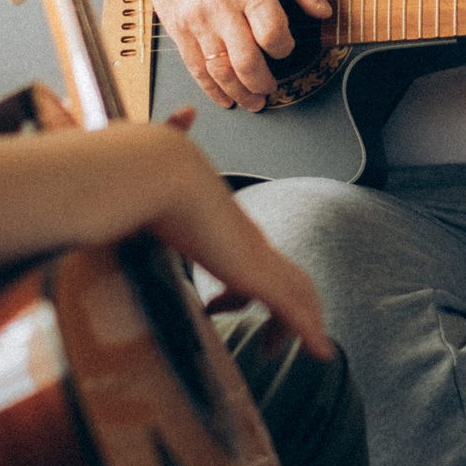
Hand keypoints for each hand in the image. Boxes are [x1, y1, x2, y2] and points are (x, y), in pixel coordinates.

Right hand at [139, 124, 332, 356]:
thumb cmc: (146, 171)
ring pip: (296, 294)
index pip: (251, 256)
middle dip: (283, 306)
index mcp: (226, 221)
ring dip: (299, 325)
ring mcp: (254, 254)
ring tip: (289, 351)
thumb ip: (172, 141)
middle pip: (285, 274)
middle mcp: (246, 236)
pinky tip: (319, 353)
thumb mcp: (161, 166)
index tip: (217, 306)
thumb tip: (185, 113)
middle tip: (266, 341)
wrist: (155, 169)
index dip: (241, 286)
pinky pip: (292, 309)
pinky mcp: (255, 273)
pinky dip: (309, 331)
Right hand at [146, 0, 331, 112]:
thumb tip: (324, 12)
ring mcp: (198, 22)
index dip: (284, 48)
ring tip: (254, 101)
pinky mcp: (179, 31)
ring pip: (221, 71)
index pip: (272, 33)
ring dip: (240, 93)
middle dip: (263, 83)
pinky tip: (226, 98)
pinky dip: (213, 90)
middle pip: (246, 61)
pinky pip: (197, 70)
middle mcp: (222, 7)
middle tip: (271, 88)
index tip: (284, 48)